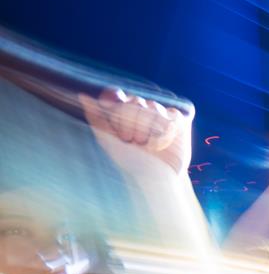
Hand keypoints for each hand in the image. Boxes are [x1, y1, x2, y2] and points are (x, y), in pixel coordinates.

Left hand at [79, 89, 193, 176]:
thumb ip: (96, 116)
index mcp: (123, 110)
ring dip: (147, 129)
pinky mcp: (179, 120)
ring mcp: (161, 113)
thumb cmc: (130, 160)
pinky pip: (171, 115)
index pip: (116, 95)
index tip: (116, 129)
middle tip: (131, 141)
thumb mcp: (107, 139)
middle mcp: (142, 109)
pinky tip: (160, 144)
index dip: (116, 111)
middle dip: (130, 123)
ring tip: (146, 145)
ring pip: (153, 107)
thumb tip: (83, 95)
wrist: (155, 178)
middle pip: (134, 101)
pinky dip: (164, 132)